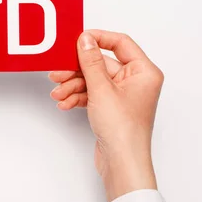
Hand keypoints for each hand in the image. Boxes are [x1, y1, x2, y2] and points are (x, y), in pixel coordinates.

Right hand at [49, 30, 162, 201]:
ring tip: (58, 94)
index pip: (120, 43)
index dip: (97, 39)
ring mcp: (123, 95)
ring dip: (73, 86)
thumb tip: (85, 40)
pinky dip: (78, 97)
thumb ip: (91, 62)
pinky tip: (65, 103)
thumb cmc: (123, 130)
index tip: (77, 40)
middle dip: (77, 70)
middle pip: (101, 64)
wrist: (122, 162)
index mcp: (144, 72)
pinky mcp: (112, 107)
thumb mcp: (101, 89)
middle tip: (57, 73)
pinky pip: (92, 94)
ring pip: (93, 80)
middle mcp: (136, 81)